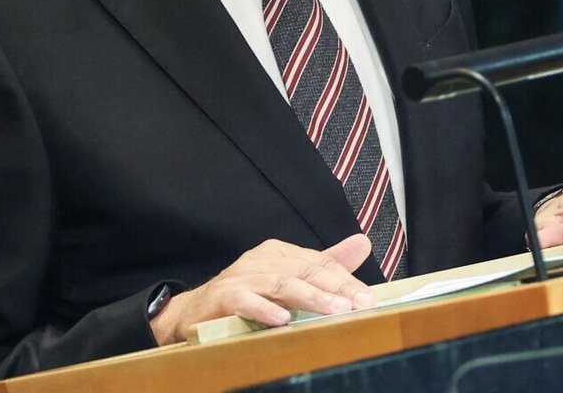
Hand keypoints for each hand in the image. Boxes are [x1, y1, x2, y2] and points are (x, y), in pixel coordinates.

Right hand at [149, 234, 376, 344]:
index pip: (319, 263)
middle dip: (336, 288)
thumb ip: (325, 263)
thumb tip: (363, 243)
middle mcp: (262, 259)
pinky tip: (282, 320)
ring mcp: (242, 276)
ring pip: (282, 284)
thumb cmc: (246, 295)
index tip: (369, 298)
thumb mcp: (288, 277)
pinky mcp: (224, 296)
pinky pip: (246, 301)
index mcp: (280, 253)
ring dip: (310, 298)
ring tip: (335, 310)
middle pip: (305, 271)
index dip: (345, 280)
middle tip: (360, 304)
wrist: (193, 312)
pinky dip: (264, 310)